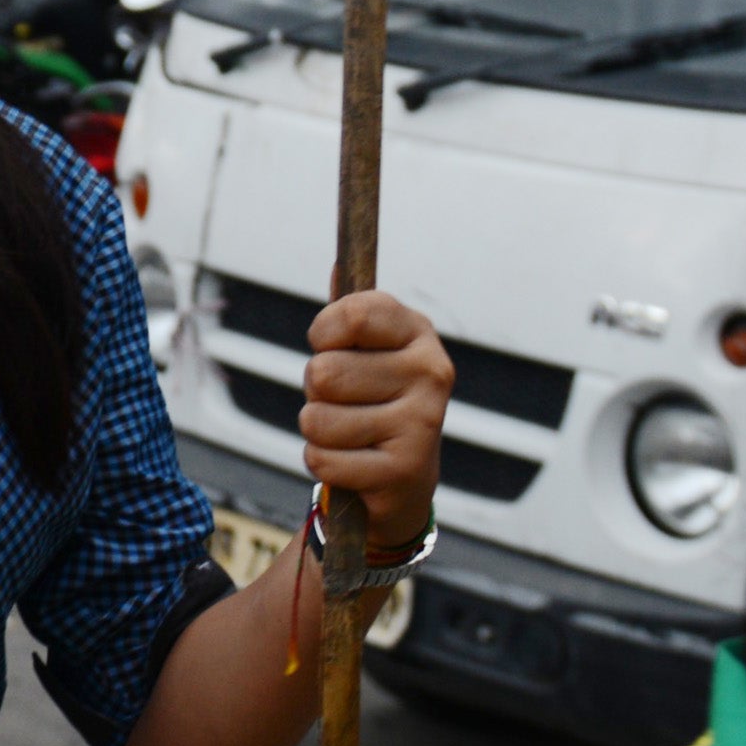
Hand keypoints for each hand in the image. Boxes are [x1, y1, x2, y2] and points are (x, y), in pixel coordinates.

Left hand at [301, 288, 451, 554]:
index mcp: (417, 332)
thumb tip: (338, 265)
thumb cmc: (373, 401)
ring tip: (349, 434)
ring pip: (317, 419)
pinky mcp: (405, 469)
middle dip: (316, 392)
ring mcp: (422, 422)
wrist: (406, 479)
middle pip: (323, 372)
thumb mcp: (367, 352)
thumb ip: (350, 313)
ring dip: (318, 432)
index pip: (354, 312)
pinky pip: (323, 460)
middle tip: (344, 402)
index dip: (323, 332)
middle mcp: (429, 372)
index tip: (328, 345)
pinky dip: (324, 463)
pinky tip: (353, 463)